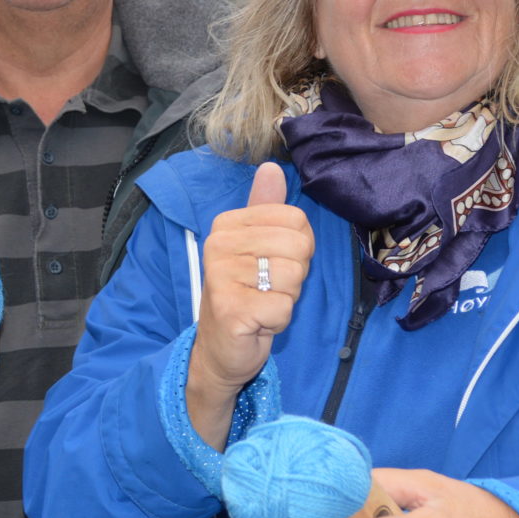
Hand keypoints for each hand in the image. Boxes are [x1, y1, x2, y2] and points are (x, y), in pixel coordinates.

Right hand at [186, 163, 313, 445]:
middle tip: (268, 289)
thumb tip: (272, 167)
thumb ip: (265, 208)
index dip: (298, 249)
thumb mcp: (257, 247)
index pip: (296, 219)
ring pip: (293, 277)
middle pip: (298, 246)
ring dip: (286, 298)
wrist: (220, 350)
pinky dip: (278, 320)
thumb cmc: (245, 296)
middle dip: (294, 276)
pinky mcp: (231, 309)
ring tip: (262, 304)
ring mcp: (222, 277)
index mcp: (227, 225)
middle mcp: (219, 245)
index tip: (272, 266)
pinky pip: (284, 306)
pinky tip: (258, 322)